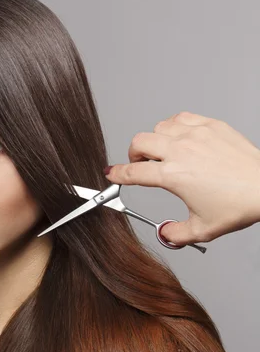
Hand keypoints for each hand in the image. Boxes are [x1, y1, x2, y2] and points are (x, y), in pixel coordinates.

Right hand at [104, 111, 259, 245]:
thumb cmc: (238, 205)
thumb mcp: (202, 229)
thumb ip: (176, 234)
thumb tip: (164, 233)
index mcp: (173, 176)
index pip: (133, 172)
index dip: (118, 174)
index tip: (112, 174)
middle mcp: (180, 151)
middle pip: (139, 142)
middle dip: (134, 154)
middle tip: (140, 164)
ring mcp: (195, 135)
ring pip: (159, 127)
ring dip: (155, 139)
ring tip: (164, 151)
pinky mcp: (211, 125)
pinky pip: (181, 118)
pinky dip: (174, 127)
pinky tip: (181, 138)